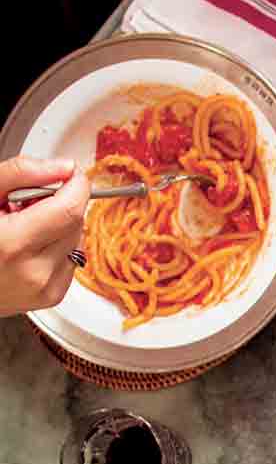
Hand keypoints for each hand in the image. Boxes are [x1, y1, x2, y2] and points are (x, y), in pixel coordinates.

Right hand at [0, 157, 88, 315]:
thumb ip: (21, 173)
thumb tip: (64, 167)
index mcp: (10, 244)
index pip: (70, 208)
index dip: (75, 185)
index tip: (68, 175)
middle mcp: (32, 272)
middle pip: (76, 222)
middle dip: (61, 205)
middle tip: (28, 204)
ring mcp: (43, 288)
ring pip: (77, 240)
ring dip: (60, 227)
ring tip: (24, 228)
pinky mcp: (51, 296)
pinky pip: (71, 260)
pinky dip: (57, 247)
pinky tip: (30, 247)